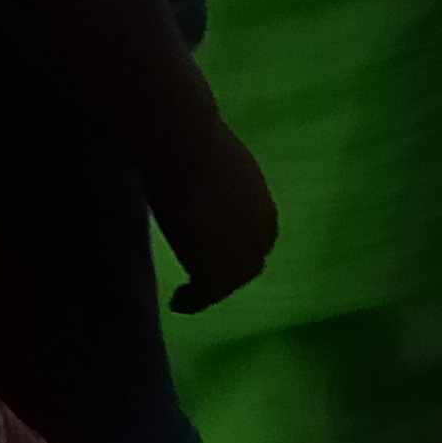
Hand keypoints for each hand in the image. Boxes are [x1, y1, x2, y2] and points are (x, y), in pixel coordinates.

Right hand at [156, 120, 277, 313]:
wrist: (185, 144)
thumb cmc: (194, 141)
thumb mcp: (221, 166)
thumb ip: (225, 184)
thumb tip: (208, 181)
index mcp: (262, 200)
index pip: (263, 238)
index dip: (245, 250)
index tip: (223, 256)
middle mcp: (258, 225)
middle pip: (252, 264)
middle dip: (231, 277)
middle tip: (204, 284)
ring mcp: (238, 244)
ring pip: (232, 282)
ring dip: (213, 292)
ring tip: (189, 297)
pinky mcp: (211, 261)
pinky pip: (207, 293)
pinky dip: (194, 302)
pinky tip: (178, 302)